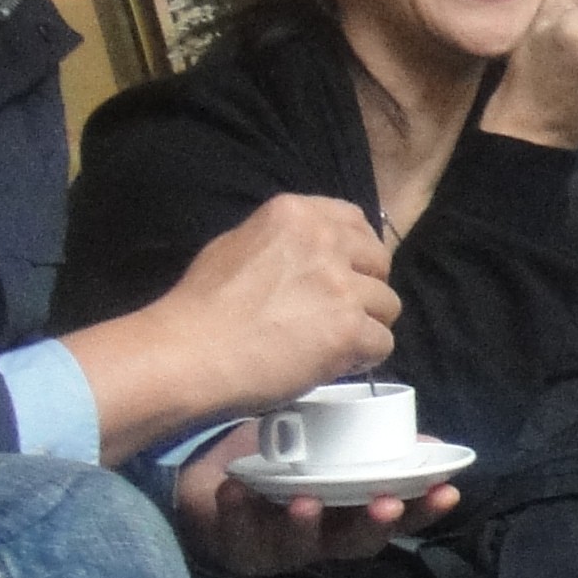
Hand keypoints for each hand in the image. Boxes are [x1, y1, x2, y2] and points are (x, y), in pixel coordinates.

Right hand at [75, 195, 402, 456]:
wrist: (189, 353)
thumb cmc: (202, 306)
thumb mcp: (238, 245)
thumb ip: (284, 242)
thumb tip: (311, 254)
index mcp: (296, 214)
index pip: (356, 220)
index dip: (356, 254)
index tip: (345, 274)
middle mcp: (324, 241)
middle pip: (380, 262)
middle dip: (365, 289)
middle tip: (338, 314)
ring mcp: (340, 284)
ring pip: (388, 305)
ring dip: (365, 326)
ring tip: (330, 343)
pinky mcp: (348, 328)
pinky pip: (383, 343)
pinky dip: (363, 357)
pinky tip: (334, 363)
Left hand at [170, 422, 461, 577]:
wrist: (211, 478)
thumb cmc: (281, 460)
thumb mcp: (330, 446)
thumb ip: (373, 447)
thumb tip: (431, 445)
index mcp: (350, 514)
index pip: (398, 520)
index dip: (424, 510)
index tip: (446, 491)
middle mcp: (321, 538)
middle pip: (355, 542)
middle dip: (372, 524)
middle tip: (386, 502)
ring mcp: (278, 547)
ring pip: (298, 546)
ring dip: (305, 525)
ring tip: (307, 501)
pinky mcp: (236, 545)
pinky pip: (237, 534)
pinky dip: (238, 512)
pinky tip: (237, 490)